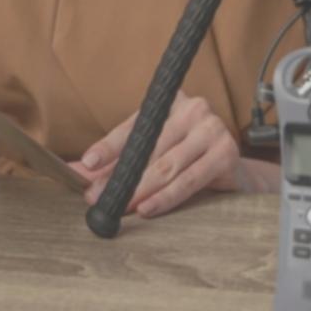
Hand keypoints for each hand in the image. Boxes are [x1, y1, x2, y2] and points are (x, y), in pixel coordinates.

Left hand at [68, 90, 243, 217]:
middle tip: (97, 198)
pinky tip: (148, 208)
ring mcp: (211, 128)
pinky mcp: (226, 153)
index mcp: (168, 102)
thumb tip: (77, 171)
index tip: (87, 164)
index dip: (108, 147)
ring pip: (166, 166)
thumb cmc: (186, 158)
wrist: (233, 171)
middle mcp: (192, 109)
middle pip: (147, 148)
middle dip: (119, 177)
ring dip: (140, 190)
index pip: (132, 127)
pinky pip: (189, 180)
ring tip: (120, 206)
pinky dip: (166, 197)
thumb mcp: (151, 154)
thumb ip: (117, 161)